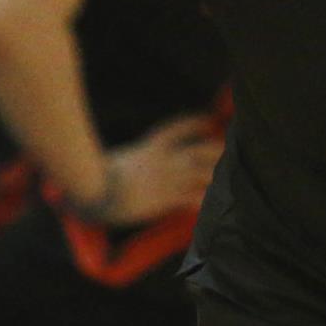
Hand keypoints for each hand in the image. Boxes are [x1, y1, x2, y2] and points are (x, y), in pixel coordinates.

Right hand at [84, 113, 224, 226]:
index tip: (209, 120)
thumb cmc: (95, 175)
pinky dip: (205, 201)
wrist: (92, 189)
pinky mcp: (165, 199)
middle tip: (230, 152)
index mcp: (149, 147)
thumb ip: (131, 158)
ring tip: (232, 179)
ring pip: (202, 173)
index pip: (177, 128)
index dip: (195, 123)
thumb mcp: (118, 158)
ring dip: (218, 176)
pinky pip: (193, 198)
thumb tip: (131, 160)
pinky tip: (215, 205)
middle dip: (216, 151)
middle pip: (198, 151)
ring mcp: (166, 179)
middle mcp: (163, 160)